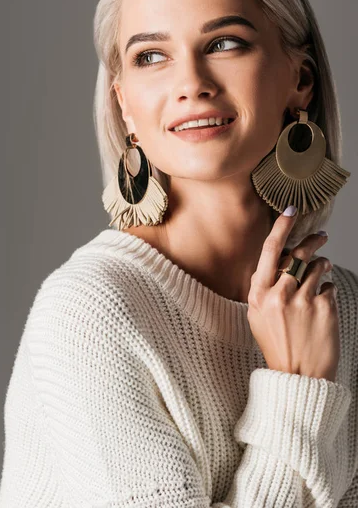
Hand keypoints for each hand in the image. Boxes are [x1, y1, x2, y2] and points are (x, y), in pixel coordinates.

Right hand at [247, 208, 339, 381]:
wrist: (298, 376)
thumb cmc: (277, 343)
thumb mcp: (258, 315)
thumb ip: (264, 287)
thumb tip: (280, 259)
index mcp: (258, 294)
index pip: (270, 251)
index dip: (282, 227)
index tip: (292, 211)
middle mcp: (278, 295)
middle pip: (298, 253)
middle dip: (313, 240)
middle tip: (322, 236)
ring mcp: (302, 302)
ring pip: (318, 266)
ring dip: (324, 265)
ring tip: (324, 271)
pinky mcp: (324, 309)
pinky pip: (330, 286)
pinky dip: (328, 290)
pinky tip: (322, 302)